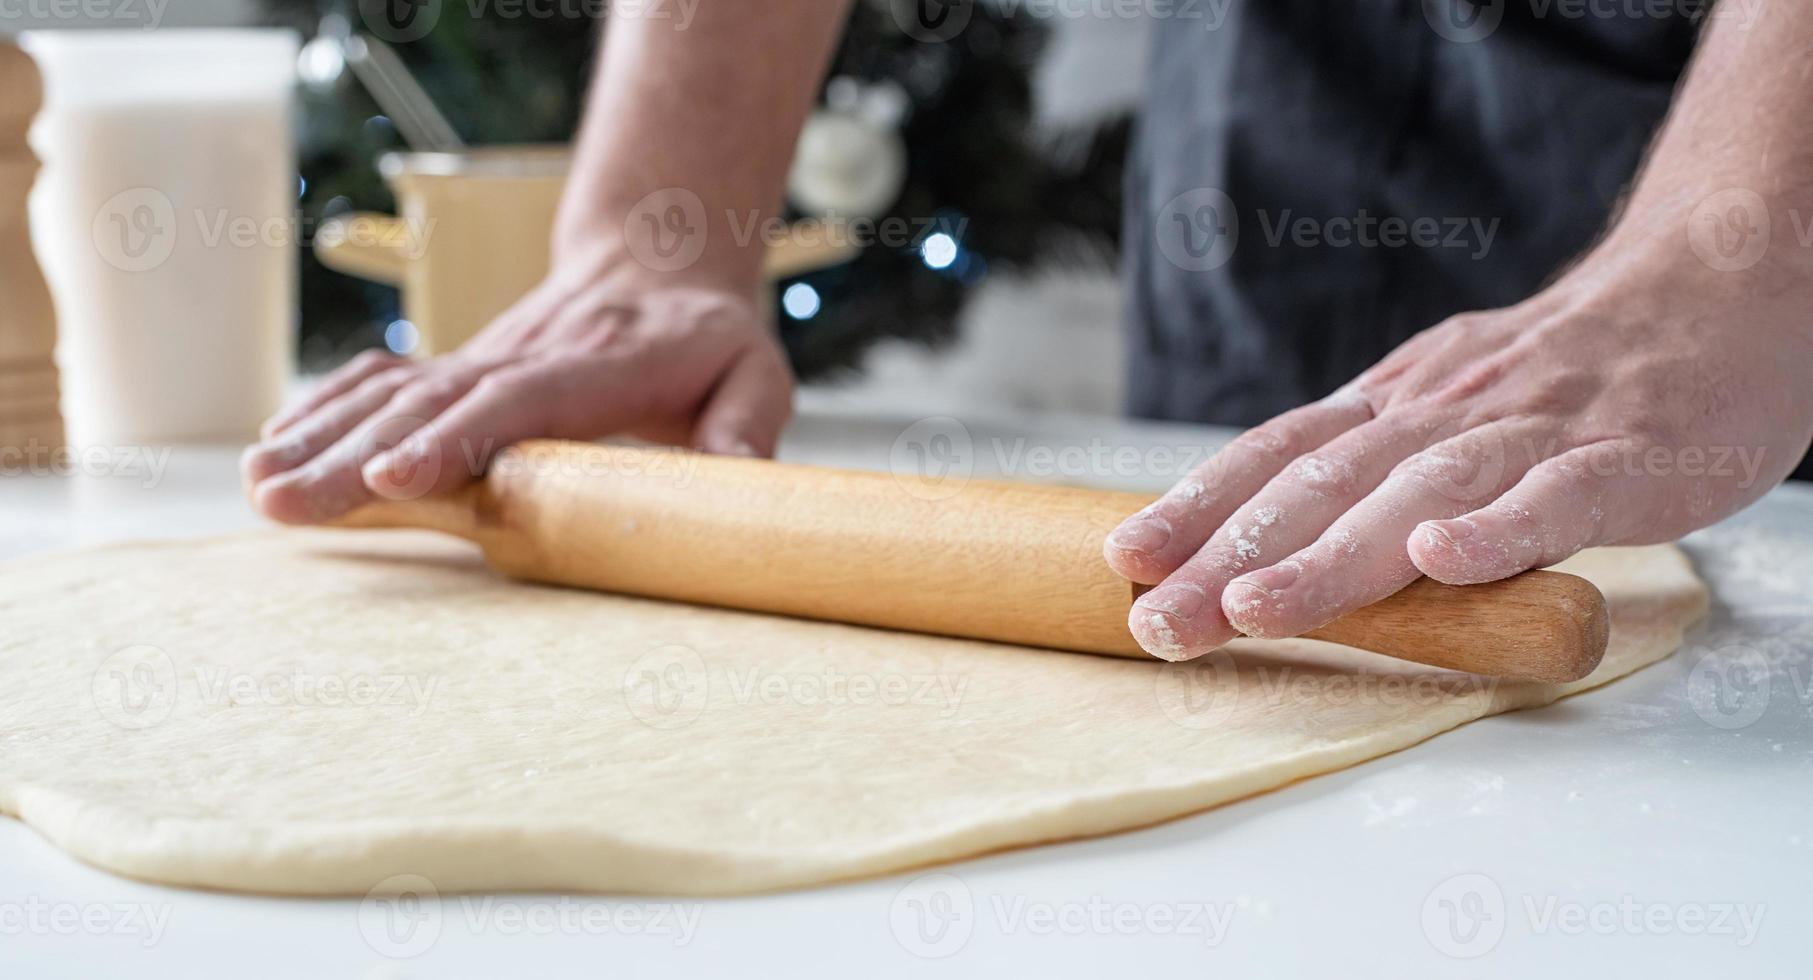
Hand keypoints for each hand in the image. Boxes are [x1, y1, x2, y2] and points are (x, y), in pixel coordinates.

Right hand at [242, 264, 792, 523]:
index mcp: (599, 364)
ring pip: (391, 393)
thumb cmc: (710, 338)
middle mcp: (525, 356)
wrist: (659, 261)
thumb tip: (741, 478)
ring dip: (321, 437)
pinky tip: (274, 447)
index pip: (518, 400)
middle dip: (353, 456)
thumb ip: (747, 425)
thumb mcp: (756, 374)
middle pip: (431, 404)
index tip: (397, 477)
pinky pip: (382, 382)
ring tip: (259, 486)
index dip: (456, 437)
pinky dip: (326, 410)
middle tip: (286, 501)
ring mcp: (482, 358)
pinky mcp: (457, 368)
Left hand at [1104, 249, 1812, 660]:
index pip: (1278, 457)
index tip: (1125, 558)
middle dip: (1228, 559)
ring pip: (1416, 496)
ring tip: (1254, 608)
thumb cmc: (1564, 370)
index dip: (1198, 507)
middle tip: (1157, 621)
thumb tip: (1257, 527)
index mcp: (1397, 406)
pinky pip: (1556, 495)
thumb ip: (1367, 461)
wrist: (1715, 287)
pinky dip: (1498, 527)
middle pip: (1321, 489)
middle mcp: (1444, 413)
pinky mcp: (1623, 458)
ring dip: (1330, 557)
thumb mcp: (1444, 400)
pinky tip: (1443, 559)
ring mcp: (1532, 433)